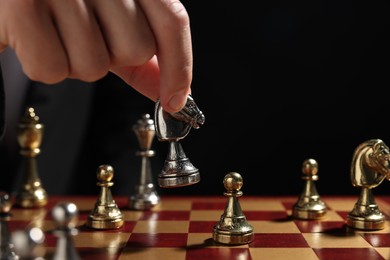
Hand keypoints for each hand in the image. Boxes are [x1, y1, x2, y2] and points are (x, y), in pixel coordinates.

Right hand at [0, 0, 191, 112]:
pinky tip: (37, 37)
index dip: (179, 67)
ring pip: (94, 66)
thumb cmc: (62, 1)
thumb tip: (170, 94)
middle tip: (87, 35)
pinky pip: (52, 69)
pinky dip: (45, 64)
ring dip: (75, 62)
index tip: (174, 100)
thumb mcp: (111, 22)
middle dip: (112, 57)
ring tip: (57, 33)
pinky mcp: (22, 3)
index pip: (171, 21)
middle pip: (136, 50)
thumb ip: (142, 58)